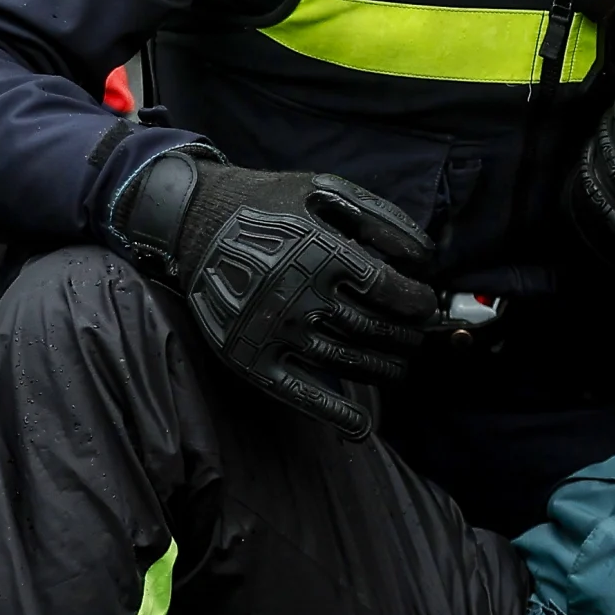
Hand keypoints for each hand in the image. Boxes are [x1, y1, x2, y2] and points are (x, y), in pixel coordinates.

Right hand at [115, 152, 440, 436]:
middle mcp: (298, 296)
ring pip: (345, 360)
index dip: (415, 300)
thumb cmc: (264, 203)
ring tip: (401, 367)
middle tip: (417, 336)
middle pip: (372, 328)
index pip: (386, 289)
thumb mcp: (321, 189)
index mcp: (319, 253)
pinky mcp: (250, 356)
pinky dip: (333, 412)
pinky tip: (361, 425)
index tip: (424, 304)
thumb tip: (424, 254)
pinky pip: (297, 392)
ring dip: (383, 368)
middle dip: (405, 336)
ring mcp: (273, 330)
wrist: (190, 221)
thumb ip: (377, 217)